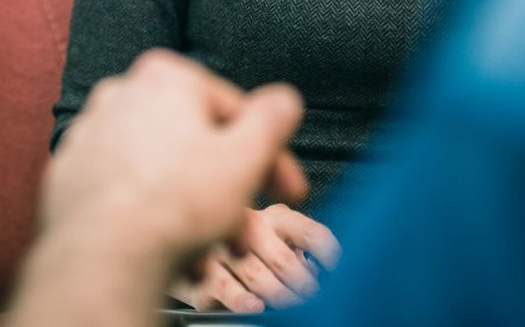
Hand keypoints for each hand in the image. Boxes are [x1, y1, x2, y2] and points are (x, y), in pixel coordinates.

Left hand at [39, 50, 307, 274]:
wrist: (101, 255)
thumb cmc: (172, 204)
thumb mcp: (245, 157)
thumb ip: (271, 119)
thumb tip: (284, 99)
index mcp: (165, 77)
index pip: (235, 111)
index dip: (270, 157)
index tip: (286, 190)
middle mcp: (121, 94)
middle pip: (195, 140)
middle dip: (228, 186)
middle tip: (246, 223)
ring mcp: (92, 132)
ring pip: (162, 166)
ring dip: (193, 203)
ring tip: (210, 242)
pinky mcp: (74, 171)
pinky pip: (127, 186)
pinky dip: (152, 209)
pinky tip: (168, 240)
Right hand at [171, 205, 341, 311]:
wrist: (186, 239)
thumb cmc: (243, 243)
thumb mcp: (276, 237)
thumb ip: (297, 249)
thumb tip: (320, 270)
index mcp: (275, 217)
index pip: (311, 233)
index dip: (330, 256)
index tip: (338, 274)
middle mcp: (248, 227)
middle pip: (284, 260)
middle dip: (304, 287)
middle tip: (312, 299)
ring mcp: (222, 247)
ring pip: (257, 276)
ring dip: (280, 297)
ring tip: (291, 307)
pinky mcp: (200, 270)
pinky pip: (225, 286)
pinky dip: (242, 300)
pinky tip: (255, 306)